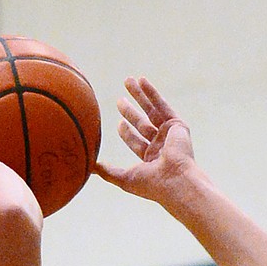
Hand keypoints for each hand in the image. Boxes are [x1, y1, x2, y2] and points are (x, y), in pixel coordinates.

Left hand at [94, 78, 195, 201]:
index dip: (127, 132)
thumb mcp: (124, 178)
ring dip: (139, 95)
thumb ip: (108, 172)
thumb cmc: (151, 184)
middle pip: (143, 124)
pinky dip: (152, 93)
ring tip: (128, 81)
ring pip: (151, 111)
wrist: (174, 181)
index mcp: (151, 160)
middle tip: (118, 100)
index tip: (119, 122)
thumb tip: (89, 168)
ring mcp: (169, 135)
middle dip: (131, 111)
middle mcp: (161, 147)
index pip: (137, 142)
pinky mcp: (177, 125)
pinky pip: (162, 105)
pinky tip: (142, 80)